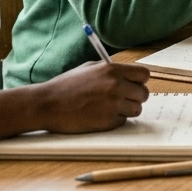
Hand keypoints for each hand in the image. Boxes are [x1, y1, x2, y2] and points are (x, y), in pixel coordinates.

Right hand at [35, 61, 149, 133]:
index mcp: (112, 70)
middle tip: (122, 99)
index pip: (144, 74)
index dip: (140, 81)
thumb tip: (129, 75)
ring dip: (126, 110)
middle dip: (135, 97)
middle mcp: (116, 86)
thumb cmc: (66, 86)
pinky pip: (122, 121)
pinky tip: (99, 115)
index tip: (134, 85)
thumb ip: (111, 70)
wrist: (48, 104)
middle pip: (143, 94)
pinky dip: (114, 120)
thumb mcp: (90, 69)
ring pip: (136, 109)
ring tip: (108, 107)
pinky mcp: (108, 121)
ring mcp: (113, 105)